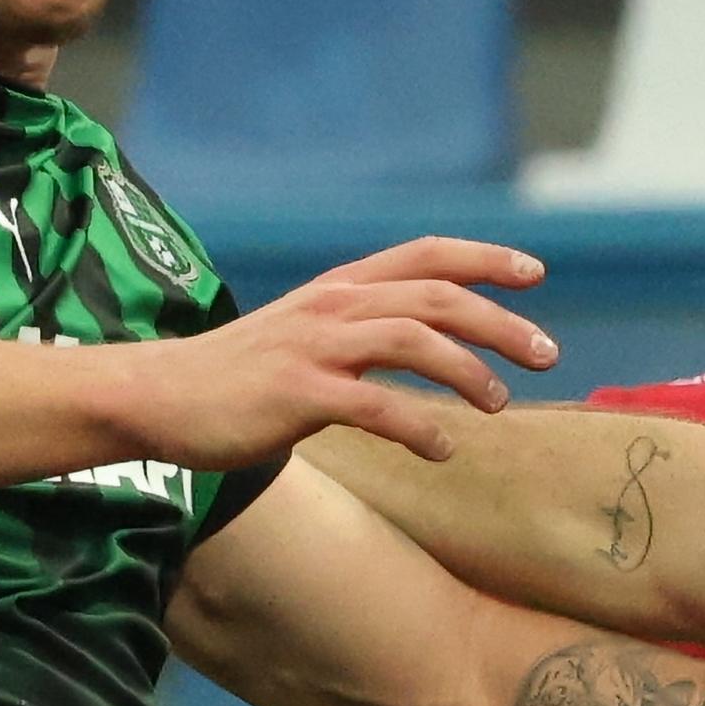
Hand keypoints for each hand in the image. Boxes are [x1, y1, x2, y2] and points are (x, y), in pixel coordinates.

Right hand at [110, 238, 557, 466]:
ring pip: (416, 340)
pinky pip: (377, 407)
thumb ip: (356, 333)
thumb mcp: (300, 334)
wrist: (158, 396)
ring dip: (469, 372)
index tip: (534, 273)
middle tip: (547, 355)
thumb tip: (417, 350)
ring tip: (499, 404)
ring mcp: (315, 347)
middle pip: (438, 297)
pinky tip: (442, 450)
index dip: (484, 258)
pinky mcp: (298, 394)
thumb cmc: (234, 376)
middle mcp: (333, 306)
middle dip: (502, 323)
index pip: (426, 255)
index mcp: (338, 288)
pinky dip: (420, 428)